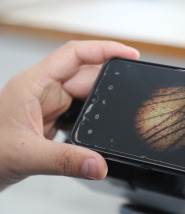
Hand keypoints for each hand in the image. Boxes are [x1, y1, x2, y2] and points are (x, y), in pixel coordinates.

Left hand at [0, 40, 138, 190]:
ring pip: (86, 94)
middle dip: (109, 86)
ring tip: (119, 113)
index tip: (128, 54)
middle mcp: (43, 90)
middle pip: (86, 75)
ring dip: (102, 104)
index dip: (104, 49)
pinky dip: (96, 115)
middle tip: (130, 98)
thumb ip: (65, 161)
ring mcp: (50, 103)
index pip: (74, 54)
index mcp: (33, 84)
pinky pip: (82, 110)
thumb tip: (99, 164)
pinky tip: (104, 123)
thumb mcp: (25, 155)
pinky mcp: (55, 117)